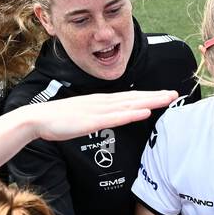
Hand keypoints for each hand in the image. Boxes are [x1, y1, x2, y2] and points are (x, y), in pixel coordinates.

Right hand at [27, 90, 178, 141]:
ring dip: (149, 101)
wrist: (37, 119)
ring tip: (167, 99)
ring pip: (129, 105)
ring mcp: (98, 110)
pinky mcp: (91, 121)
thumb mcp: (83, 115)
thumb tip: (109, 117)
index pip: (129, 97)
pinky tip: (144, 112)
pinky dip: (131, 114)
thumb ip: (98, 115)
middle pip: (134, 98)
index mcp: (101, 102)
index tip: (165, 94)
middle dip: (155, 96)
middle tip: (175, 93)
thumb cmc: (58, 120)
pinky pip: (115, 118)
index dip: (148, 95)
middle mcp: (102, 102)